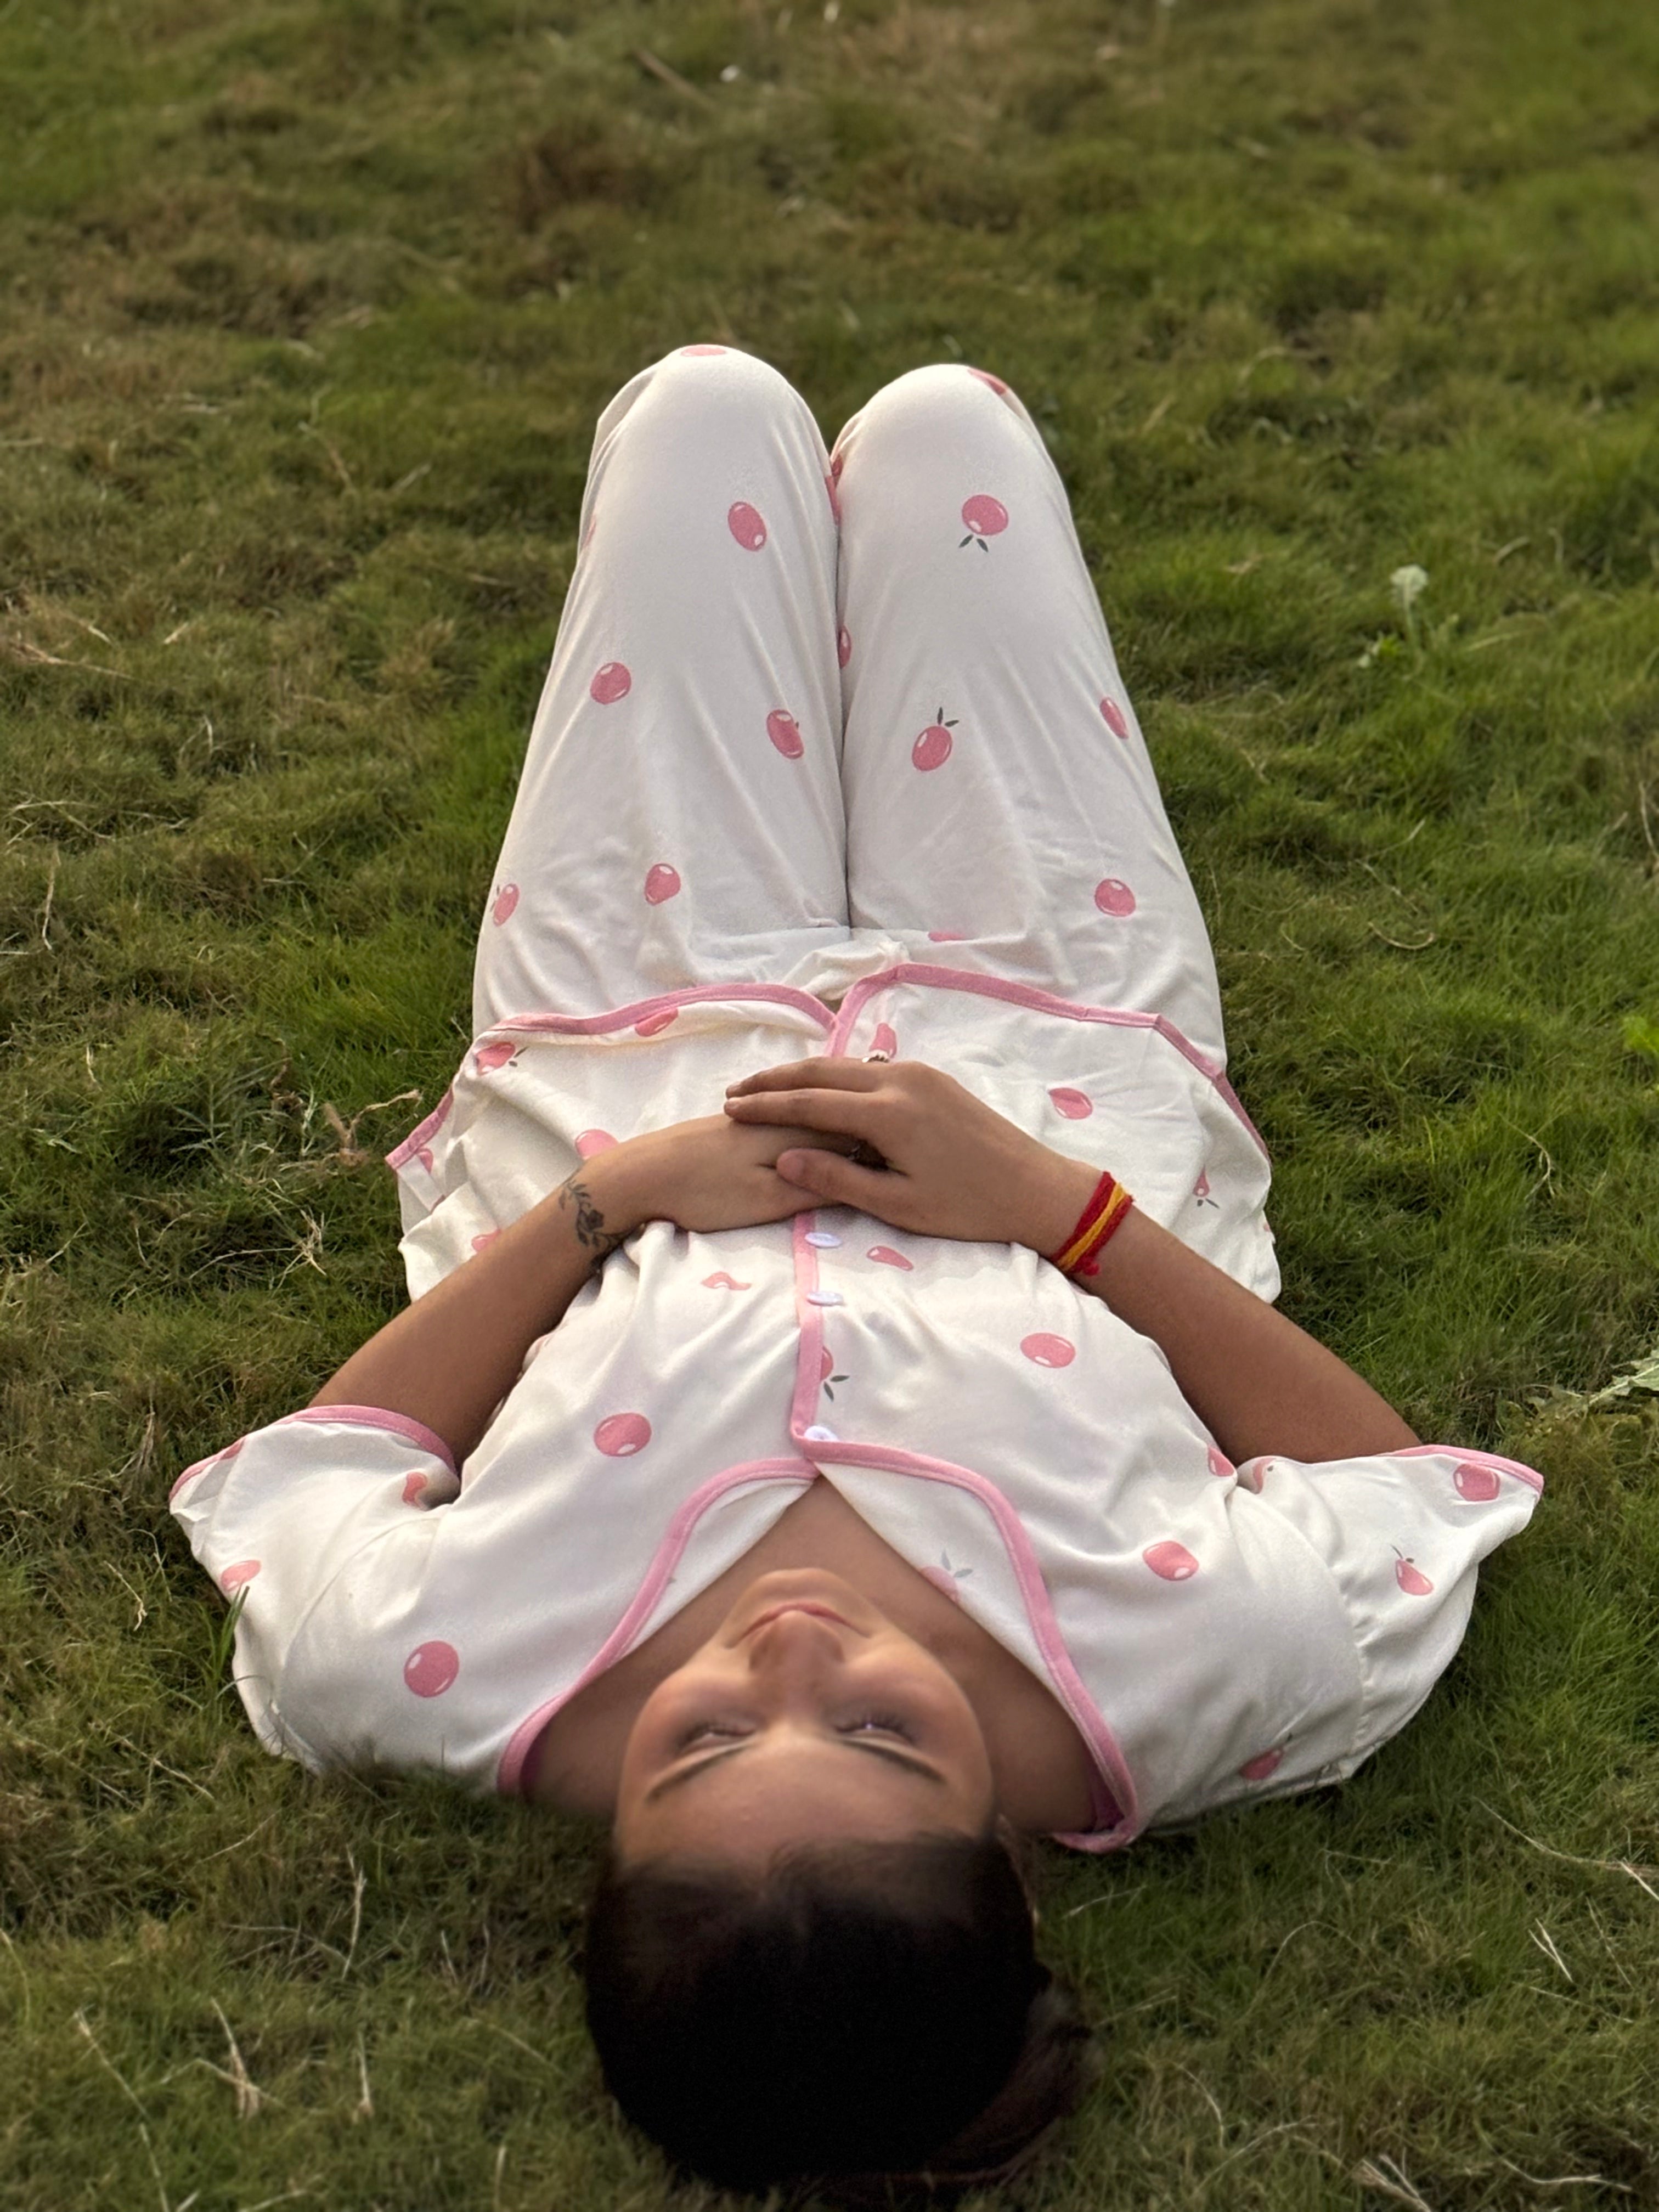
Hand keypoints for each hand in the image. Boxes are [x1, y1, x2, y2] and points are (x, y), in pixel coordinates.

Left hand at [614, 1112, 867, 1236]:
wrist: (638, 1177)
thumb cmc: (705, 1194)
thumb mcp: (767, 1200)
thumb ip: (815, 1186)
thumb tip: (861, 1176)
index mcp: (793, 1128)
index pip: (852, 1129)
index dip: (878, 1147)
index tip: (901, 1165)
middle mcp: (778, 1113)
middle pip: (832, 1119)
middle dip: (860, 1134)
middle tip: (888, 1158)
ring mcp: (753, 1116)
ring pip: (806, 1120)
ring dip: (831, 1131)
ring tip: (855, 1150)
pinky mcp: (732, 1124)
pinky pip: (782, 1123)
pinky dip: (801, 1133)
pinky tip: (806, 1148)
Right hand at [722, 1057, 1095, 1248]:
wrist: (1037, 1187)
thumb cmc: (968, 1207)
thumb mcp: (898, 1204)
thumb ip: (837, 1178)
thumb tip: (784, 1157)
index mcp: (888, 1114)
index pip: (808, 1102)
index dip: (765, 1106)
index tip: (728, 1110)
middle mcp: (901, 1081)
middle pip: (821, 1072)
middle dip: (775, 1081)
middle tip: (735, 1093)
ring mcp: (919, 1074)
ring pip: (845, 1065)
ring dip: (803, 1075)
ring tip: (767, 1088)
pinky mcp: (933, 1078)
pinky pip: (870, 1069)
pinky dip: (835, 1076)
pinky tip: (820, 1088)